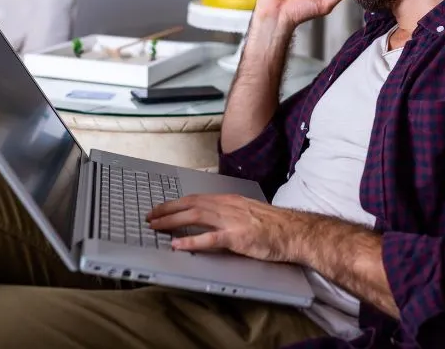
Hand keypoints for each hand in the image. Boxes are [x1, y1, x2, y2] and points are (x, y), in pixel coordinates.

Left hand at [146, 194, 297, 260]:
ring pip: (195, 217)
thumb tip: (208, 220)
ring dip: (172, 222)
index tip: (159, 209)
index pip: (195, 199)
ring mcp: (232, 221)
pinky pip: (210, 239)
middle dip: (167, 210)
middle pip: (190, 205)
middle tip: (149, 217)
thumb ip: (227, 214)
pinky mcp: (238, 238)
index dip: (174, 204)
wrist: (294, 231)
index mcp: (229, 201)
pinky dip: (191, 242)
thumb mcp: (246, 212)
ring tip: (156, 228)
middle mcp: (227, 206)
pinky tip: (178, 245)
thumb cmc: (273, 225)